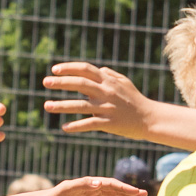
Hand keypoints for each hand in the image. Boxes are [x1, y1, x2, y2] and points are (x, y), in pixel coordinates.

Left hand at [41, 177, 147, 195]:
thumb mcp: (68, 189)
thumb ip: (84, 185)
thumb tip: (101, 183)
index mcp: (90, 183)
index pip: (110, 184)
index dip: (123, 188)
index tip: (135, 191)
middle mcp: (92, 190)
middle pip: (114, 190)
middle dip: (129, 192)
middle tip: (144, 193)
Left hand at [42, 62, 156, 138]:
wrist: (150, 119)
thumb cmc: (136, 100)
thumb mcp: (125, 83)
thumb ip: (110, 74)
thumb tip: (98, 68)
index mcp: (109, 81)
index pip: (85, 69)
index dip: (69, 68)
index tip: (54, 70)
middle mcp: (107, 92)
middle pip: (80, 84)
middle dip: (61, 83)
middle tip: (45, 82)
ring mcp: (108, 108)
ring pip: (81, 105)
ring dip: (62, 105)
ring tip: (47, 106)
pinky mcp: (110, 123)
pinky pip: (90, 124)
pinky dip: (76, 126)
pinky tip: (64, 127)